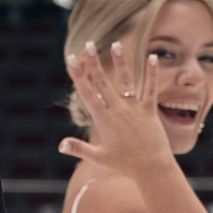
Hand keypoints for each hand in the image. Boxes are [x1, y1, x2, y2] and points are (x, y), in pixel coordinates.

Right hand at [57, 40, 180, 179]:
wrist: (151, 169)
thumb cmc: (124, 165)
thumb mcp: (99, 157)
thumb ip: (79, 149)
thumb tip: (60, 145)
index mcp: (103, 120)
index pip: (87, 93)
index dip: (78, 75)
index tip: (71, 60)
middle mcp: (117, 111)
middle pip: (102, 82)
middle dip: (94, 62)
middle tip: (88, 44)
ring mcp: (133, 109)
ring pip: (125, 81)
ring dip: (120, 62)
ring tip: (116, 44)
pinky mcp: (149, 110)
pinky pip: (150, 88)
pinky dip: (152, 73)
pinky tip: (152, 57)